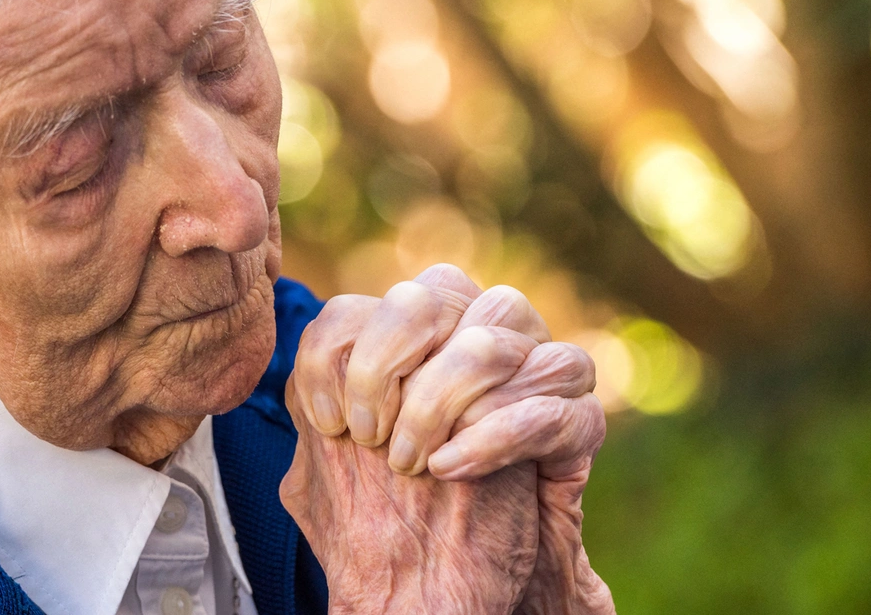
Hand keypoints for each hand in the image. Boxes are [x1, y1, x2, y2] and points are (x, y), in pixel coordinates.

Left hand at [288, 264, 613, 612]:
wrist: (447, 600)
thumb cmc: (393, 527)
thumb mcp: (328, 468)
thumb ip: (315, 406)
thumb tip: (294, 374)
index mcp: (421, 344)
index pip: (377, 299)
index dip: (341, 351)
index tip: (328, 424)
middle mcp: (480, 342)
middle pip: (440, 286)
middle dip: (387, 360)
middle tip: (369, 438)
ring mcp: (535, 376)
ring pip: (498, 330)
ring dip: (439, 396)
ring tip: (411, 462)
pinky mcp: (576, 429)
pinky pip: (550, 402)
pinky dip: (493, 434)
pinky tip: (451, 469)